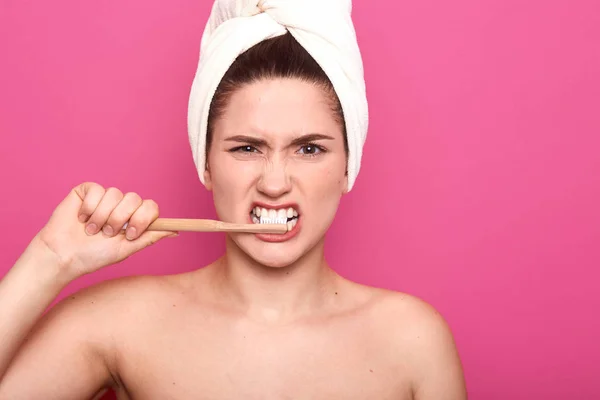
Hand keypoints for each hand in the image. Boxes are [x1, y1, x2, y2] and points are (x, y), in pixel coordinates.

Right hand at [34, 182, 176, 279]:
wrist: (63, 255)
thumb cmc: (94, 255)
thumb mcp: (126, 249)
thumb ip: (151, 237)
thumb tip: (176, 231)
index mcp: (134, 218)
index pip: (150, 207)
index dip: (143, 218)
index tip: (130, 233)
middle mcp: (122, 205)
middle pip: (134, 198)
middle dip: (120, 219)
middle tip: (107, 233)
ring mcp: (105, 197)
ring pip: (115, 194)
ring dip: (102, 216)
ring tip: (91, 230)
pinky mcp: (87, 191)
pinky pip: (97, 190)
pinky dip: (88, 208)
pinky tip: (81, 218)